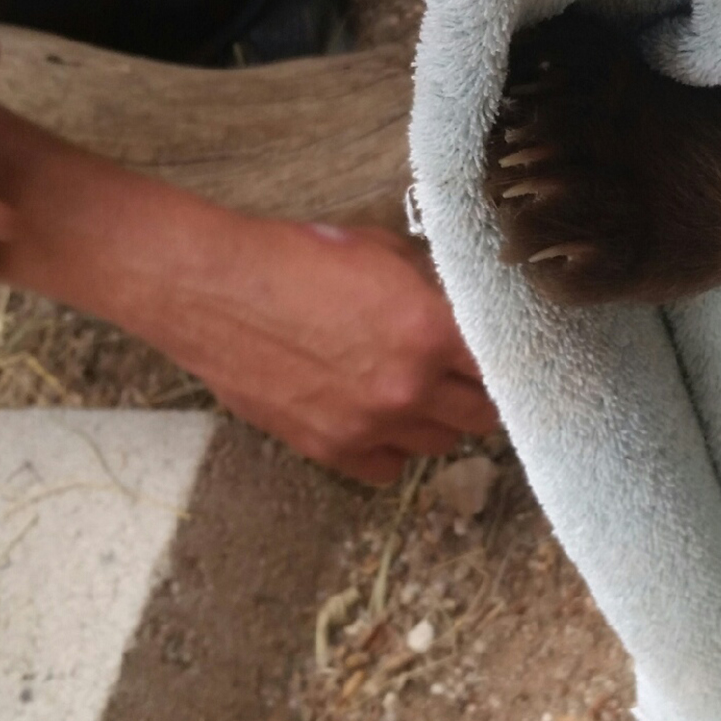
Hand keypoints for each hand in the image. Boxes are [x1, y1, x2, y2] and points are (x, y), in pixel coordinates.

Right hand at [183, 221, 498, 484]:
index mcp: (430, 330)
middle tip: (461, 375)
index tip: (501, 356)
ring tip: (414, 390)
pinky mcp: (329, 448)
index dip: (504, 359)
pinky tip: (377, 417)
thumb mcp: (381, 251)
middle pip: (481, 416)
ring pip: (438, 445)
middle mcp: (408, 386)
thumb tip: (459, 304)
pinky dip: (391, 448)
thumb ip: (430, 286)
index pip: (501, 365)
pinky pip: (387, 469)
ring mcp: (368, 424)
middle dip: (476, 394)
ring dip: (435, 421)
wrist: (216, 289)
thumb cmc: (296, 258)